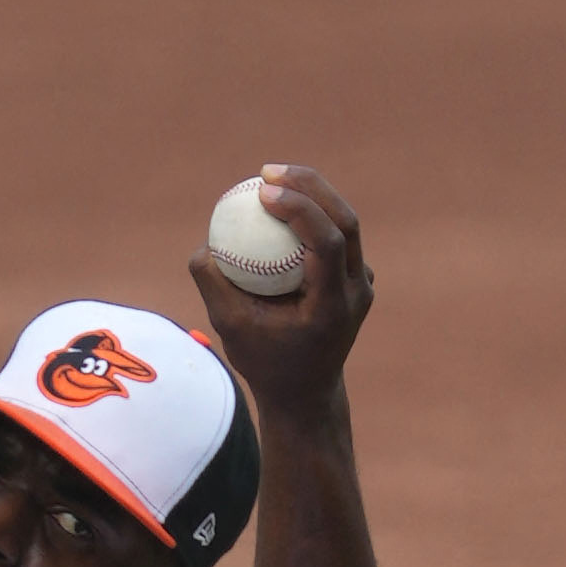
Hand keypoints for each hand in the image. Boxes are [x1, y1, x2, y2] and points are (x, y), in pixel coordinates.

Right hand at [187, 166, 374, 422]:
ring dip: (313, 193)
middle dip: (309, 185)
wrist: (305, 396)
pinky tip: (285, 204)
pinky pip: (338, 234)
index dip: (299, 207)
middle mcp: (356, 292)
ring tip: (275, 178)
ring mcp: (361, 284)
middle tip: (269, 171)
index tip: (264, 190)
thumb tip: (204, 246)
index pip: (327, 242)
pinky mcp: (356, 278)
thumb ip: (214, 287)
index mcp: (333, 307)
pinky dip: (313, 214)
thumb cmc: (265, 365)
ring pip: (346, 222)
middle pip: (345, 220)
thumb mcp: (231, 330)